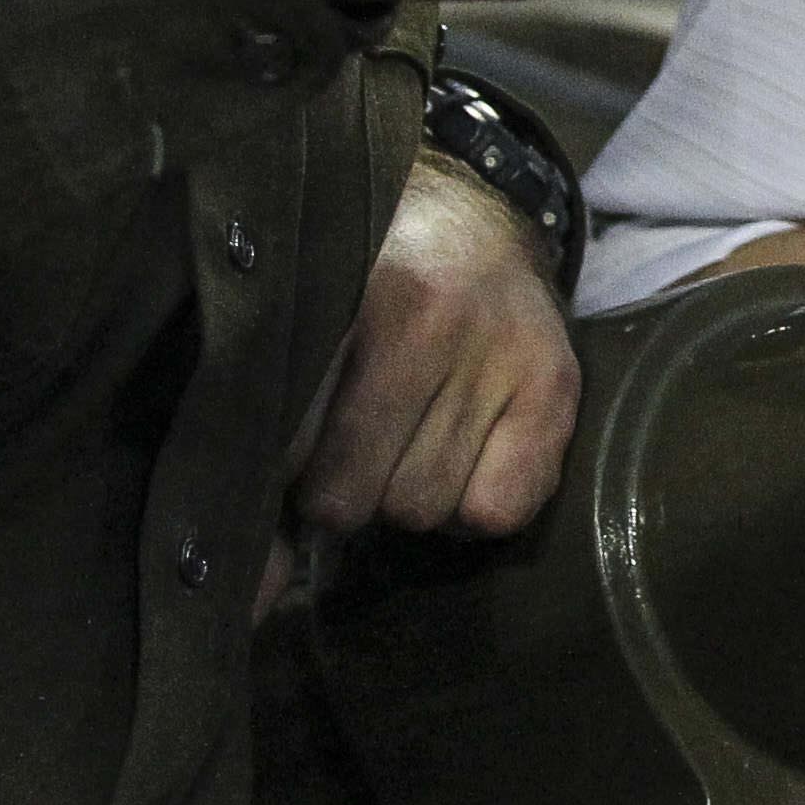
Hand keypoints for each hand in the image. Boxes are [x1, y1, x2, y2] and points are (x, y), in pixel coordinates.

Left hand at [292, 160, 582, 540]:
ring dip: (405, 497)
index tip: (265, 482)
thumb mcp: (308, 327)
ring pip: (422, 508)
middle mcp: (425, 319)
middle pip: (351, 496)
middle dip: (340, 494)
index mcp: (340, 296)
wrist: (474, 213)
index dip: (269, 483)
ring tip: (409, 447)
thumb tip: (249, 592)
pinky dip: (473, 509)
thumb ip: (271, 439)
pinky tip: (464, 459)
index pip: (281, 446)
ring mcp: (498, 351)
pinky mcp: (554, 385)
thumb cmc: (368, 285)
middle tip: (348, 454)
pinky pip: (497, 511)